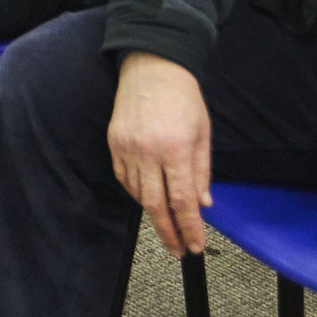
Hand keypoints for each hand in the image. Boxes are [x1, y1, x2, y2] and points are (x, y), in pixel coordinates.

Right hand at [109, 53, 212, 256]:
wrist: (152, 66)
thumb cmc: (183, 97)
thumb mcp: (202, 133)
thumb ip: (202, 171)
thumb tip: (203, 204)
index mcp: (175, 148)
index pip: (183, 200)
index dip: (189, 228)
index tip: (195, 246)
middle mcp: (148, 151)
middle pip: (155, 205)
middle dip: (168, 232)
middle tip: (177, 250)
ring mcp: (127, 147)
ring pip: (138, 194)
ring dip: (153, 212)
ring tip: (166, 222)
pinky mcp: (114, 142)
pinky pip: (123, 178)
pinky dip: (136, 192)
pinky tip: (147, 197)